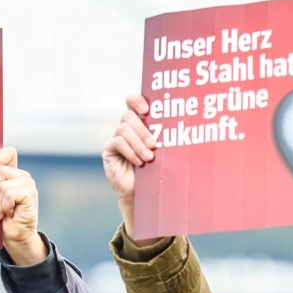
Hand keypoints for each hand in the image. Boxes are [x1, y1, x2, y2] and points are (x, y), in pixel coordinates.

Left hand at [0, 147, 43, 265]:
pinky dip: (5, 207)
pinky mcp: (31, 193)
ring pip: (3, 185)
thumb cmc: (0, 216)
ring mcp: (28, 183)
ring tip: (3, 210)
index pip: (8, 153)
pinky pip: (9, 195)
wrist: (13, 235)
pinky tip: (9, 213)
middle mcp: (22, 175)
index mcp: (12, 172)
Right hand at [102, 94, 157, 244]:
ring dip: (138, 142)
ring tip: (149, 157)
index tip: (147, 108)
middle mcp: (127, 128)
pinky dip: (130, 151)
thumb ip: (167, 136)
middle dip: (142, 129)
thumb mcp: (165, 150)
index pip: (132, 102)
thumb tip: (184, 123)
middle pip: (128, 115)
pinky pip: (117, 142)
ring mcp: (116, 138)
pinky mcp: (109, 150)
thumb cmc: (159, 170)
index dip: (136, 100)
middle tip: (154, 144)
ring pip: (123, 129)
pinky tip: (139, 162)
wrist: (145, 192)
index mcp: (140, 122)